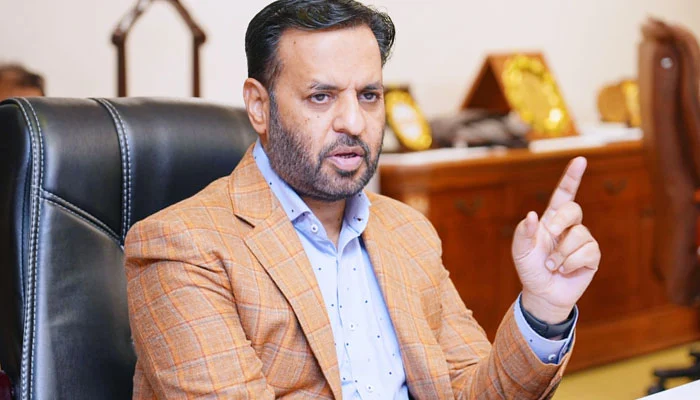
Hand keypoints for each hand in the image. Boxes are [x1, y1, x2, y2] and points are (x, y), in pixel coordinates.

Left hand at [511, 157, 600, 323]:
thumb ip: (523, 233)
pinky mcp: (592, 256)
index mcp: (550, 220)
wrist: (542, 293)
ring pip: (579, 235)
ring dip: (561, 253)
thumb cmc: (530, 268)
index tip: (580, 160)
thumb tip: (532, 215)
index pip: (564, 194)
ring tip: (552, 265)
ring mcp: (582, 241)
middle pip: (573, 209)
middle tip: (551, 235)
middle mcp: (568, 227)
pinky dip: (572, 262)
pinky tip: (565, 270)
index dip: (572, 177)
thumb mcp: (520, 251)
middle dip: (562, 221)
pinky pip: (588, 251)